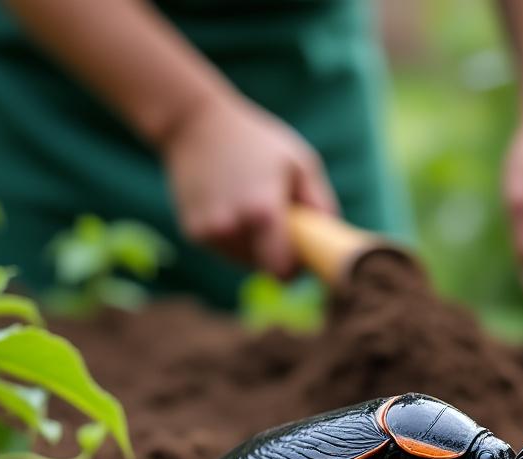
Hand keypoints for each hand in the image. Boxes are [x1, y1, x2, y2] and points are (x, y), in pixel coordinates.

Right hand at [162, 96, 337, 277]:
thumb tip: (330, 241)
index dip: (294, 269)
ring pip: (242, 261)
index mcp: (262, 212)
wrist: (194, 124)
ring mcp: (208, 231)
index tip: (299, 256)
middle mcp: (232, 227)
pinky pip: (223, 249)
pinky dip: (232, 236)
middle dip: (274, 253)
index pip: (282, 271)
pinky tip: (230, 204)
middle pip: (263, 268)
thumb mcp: (300, 163)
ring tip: (251, 206)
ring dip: (253, 246)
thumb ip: (320, 205)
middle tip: (277, 223)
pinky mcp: (192, 231)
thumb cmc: (256, 140)